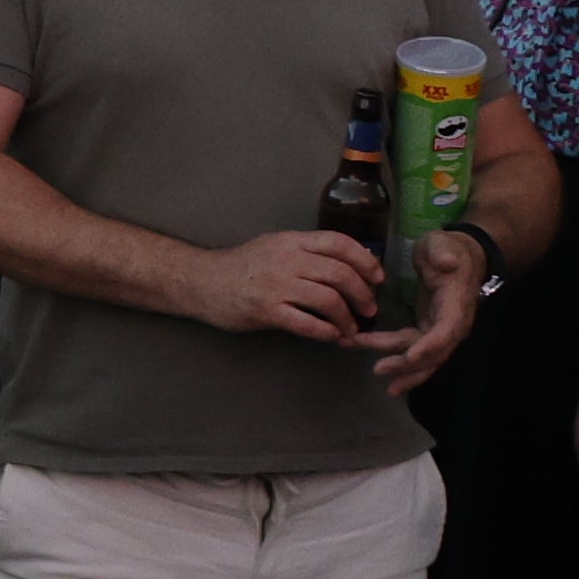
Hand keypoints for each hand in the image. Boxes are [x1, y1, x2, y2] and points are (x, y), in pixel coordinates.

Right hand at [196, 227, 385, 343]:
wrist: (201, 282)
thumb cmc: (242, 267)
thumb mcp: (275, 248)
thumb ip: (307, 253)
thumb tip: (351, 263)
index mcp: (291, 241)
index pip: (338, 243)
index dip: (365, 260)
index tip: (377, 277)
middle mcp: (285, 260)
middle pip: (339, 273)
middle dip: (363, 294)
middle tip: (369, 309)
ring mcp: (275, 286)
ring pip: (328, 300)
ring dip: (347, 318)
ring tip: (351, 328)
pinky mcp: (266, 311)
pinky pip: (306, 323)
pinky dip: (326, 332)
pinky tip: (332, 336)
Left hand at [372, 225, 492, 392]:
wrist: (459, 256)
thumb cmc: (447, 249)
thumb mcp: (443, 244)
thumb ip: (443, 253)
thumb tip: (448, 262)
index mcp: (456, 304)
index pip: (446, 331)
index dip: (430, 346)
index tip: (409, 357)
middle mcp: (452, 324)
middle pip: (434, 353)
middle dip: (408, 364)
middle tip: (378, 369)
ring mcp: (441, 329)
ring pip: (424, 357)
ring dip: (400, 367)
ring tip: (375, 371)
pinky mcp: (429, 329)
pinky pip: (413, 349)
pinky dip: (397, 358)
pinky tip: (379, 365)